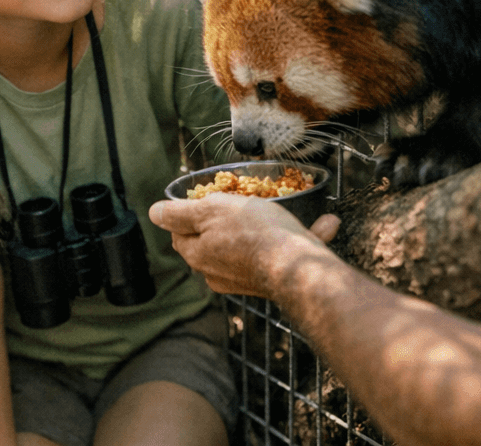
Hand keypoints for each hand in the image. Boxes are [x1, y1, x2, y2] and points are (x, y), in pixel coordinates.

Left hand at [147, 194, 340, 297]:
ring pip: (256, 245)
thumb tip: (154, 212)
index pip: (180, 233)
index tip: (207, 199)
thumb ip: (180, 213)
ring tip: (292, 209)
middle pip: (215, 239)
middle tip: (247, 201)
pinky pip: (287, 254)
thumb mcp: (211, 210)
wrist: (300, 269)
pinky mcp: (278, 282)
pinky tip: (326, 224)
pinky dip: (302, 238)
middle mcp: (218, 273)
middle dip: (232, 219)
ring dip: (274, 224)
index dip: (190, 213)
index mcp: (198, 255)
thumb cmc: (254, 233)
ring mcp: (248, 280)